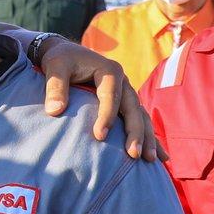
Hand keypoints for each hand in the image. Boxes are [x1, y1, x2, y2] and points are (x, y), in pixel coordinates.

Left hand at [34, 39, 164, 161]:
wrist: (67, 54)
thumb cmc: (61, 61)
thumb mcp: (55, 67)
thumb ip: (55, 86)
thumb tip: (54, 111)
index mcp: (109, 71)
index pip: (111, 96)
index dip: (106, 116)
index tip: (99, 137)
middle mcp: (123, 82)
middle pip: (133, 108)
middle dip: (135, 132)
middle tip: (133, 154)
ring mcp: (127, 93)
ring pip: (141, 116)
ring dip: (147, 138)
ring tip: (150, 159)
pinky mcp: (126, 104)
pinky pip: (140, 121)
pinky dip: (149, 137)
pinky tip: (159, 156)